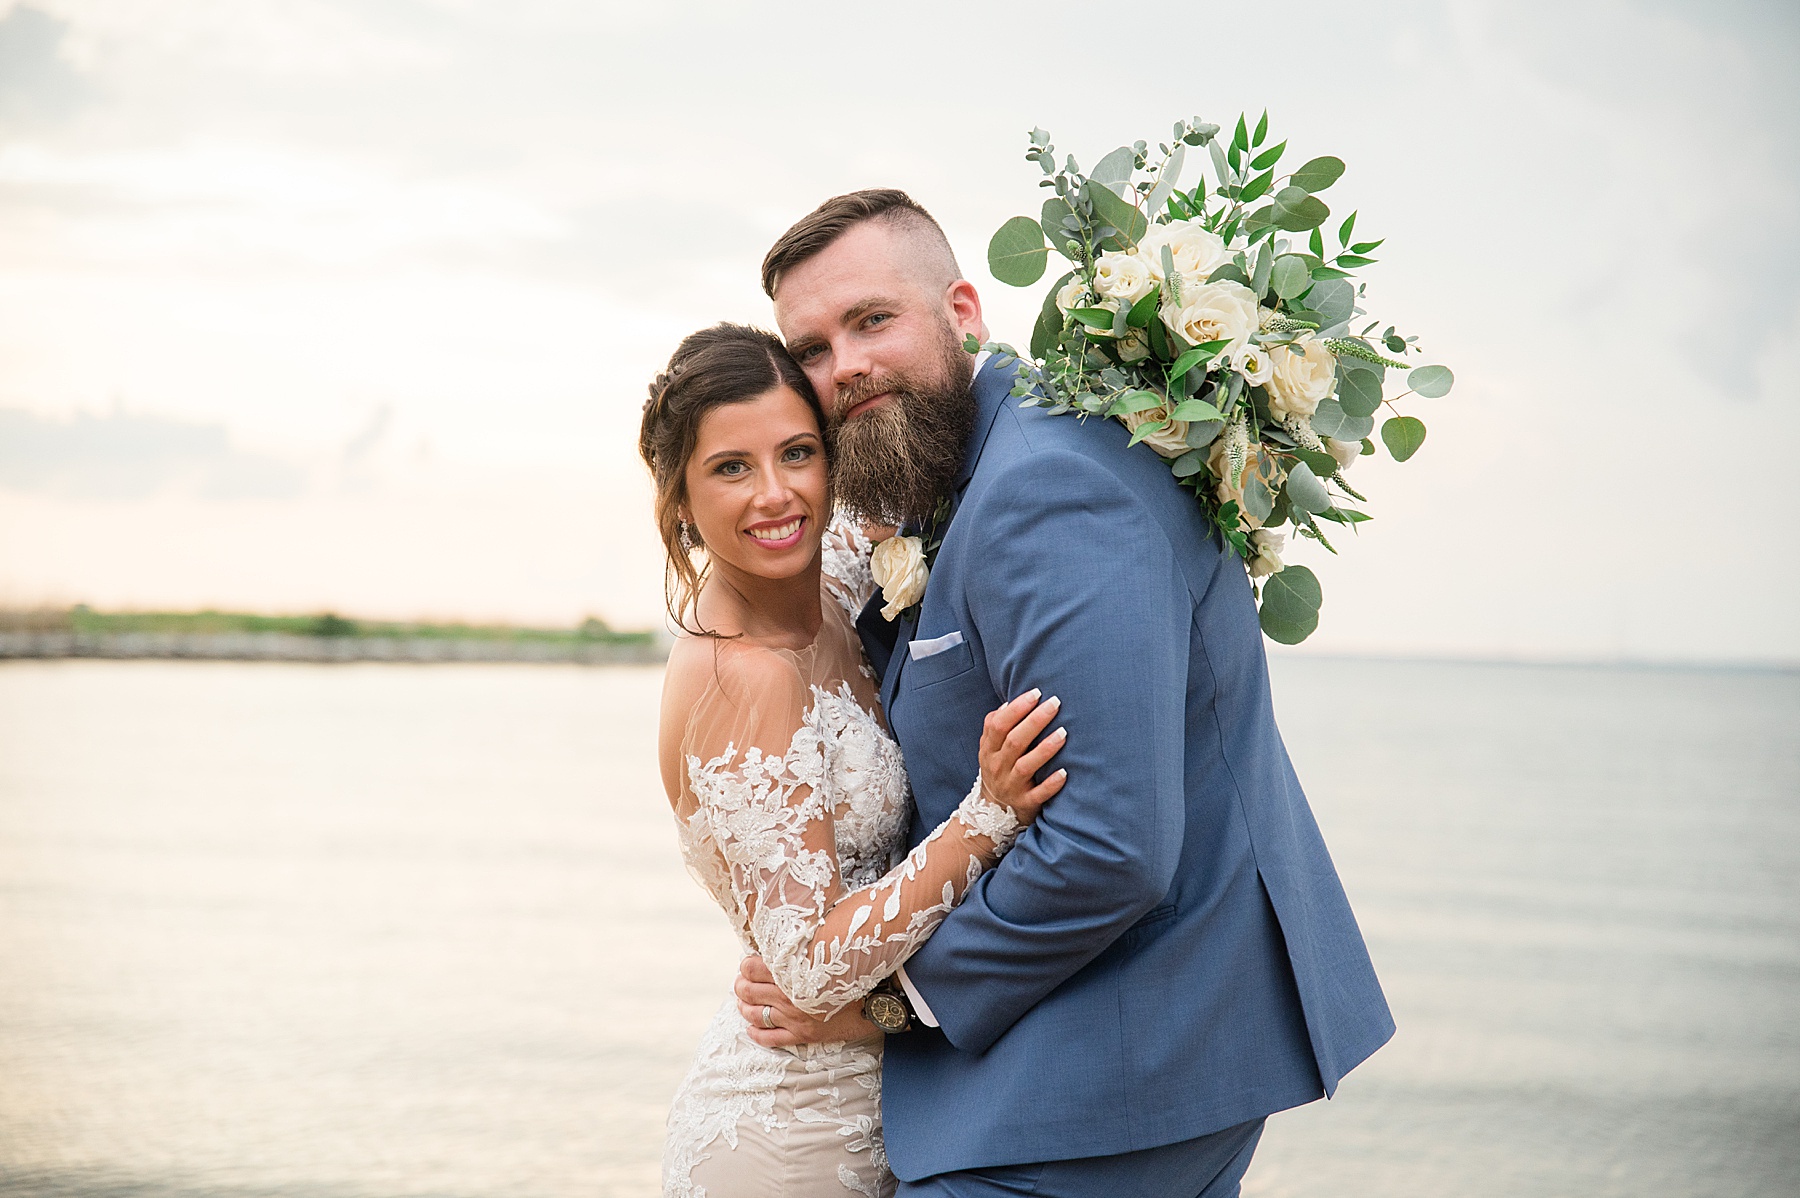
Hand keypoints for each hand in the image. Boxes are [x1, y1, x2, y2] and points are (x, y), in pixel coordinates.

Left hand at [735, 955, 879, 1047]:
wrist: (880, 1000)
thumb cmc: (857, 970)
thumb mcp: (830, 949)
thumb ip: (807, 944)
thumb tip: (791, 933)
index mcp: (794, 972)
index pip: (752, 967)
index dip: (746, 964)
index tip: (749, 962)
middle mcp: (789, 996)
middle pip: (747, 990)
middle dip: (740, 985)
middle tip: (742, 981)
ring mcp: (794, 1018)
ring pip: (753, 1014)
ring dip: (743, 1007)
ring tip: (743, 1001)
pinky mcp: (802, 1035)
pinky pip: (769, 1038)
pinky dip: (755, 1033)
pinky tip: (751, 1028)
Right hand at [979, 689, 1067, 824]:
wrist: (992, 811)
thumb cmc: (998, 768)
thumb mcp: (989, 748)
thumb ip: (995, 725)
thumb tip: (1009, 701)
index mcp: (989, 750)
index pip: (998, 725)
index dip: (1016, 708)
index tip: (1036, 693)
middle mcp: (998, 767)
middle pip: (1014, 742)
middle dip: (1034, 721)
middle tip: (1055, 704)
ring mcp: (1011, 786)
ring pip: (1026, 766)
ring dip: (1045, 749)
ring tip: (1064, 733)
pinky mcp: (1025, 804)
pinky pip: (1038, 794)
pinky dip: (1051, 784)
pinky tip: (1065, 772)